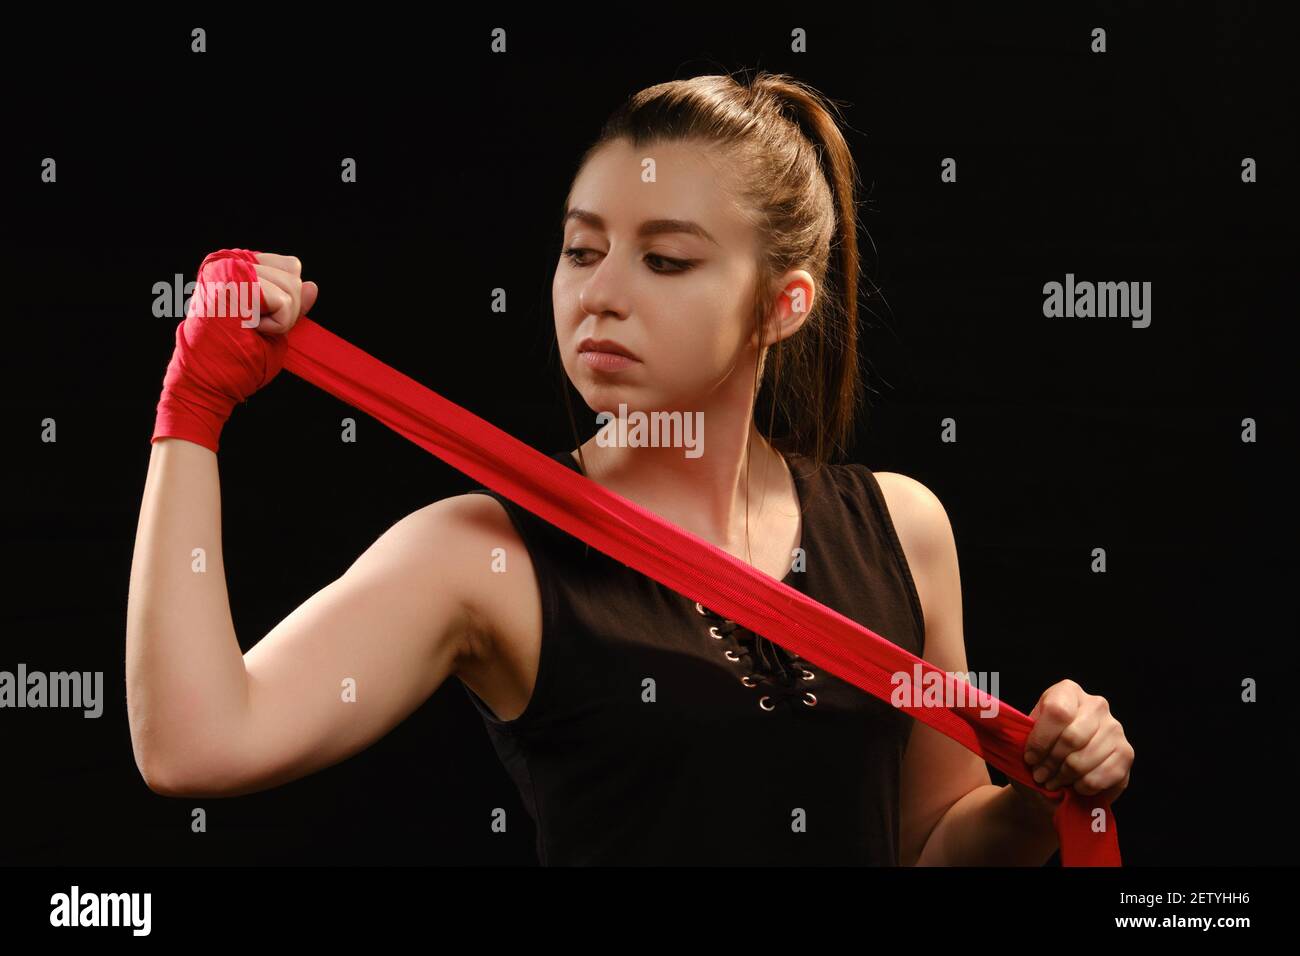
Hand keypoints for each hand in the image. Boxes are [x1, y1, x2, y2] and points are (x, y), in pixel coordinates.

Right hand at [151, 249, 319, 451]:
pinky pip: (284, 302)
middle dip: (286, 311)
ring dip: (279, 320)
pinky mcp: (234, 282)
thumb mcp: (271, 324)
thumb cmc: (234, 358)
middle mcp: (227, 260)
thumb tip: (313, 286)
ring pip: (292, 287)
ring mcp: (228, 267)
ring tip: (247, 329)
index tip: (257, 319)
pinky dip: (276, 325)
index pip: (289, 266)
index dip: (286, 299)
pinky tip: (247, 330)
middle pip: (294, 275)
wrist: (205, 380)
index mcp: (234, 265)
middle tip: (252, 328)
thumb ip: (291, 303)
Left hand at [1014, 679, 1132, 811]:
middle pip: (1072, 737)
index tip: (1029, 759)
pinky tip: (1075, 786)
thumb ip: (1015, 734)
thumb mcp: (1022, 740)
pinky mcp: (1127, 753)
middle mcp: (1096, 704)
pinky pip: (1103, 775)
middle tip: (1040, 776)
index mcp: (1067, 692)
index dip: (1040, 740)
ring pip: (1085, 759)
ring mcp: (1115, 728)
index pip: (1057, 711)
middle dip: (1050, 763)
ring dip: (1064, 778)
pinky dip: (1084, 786)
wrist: (1059, 779)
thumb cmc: (1038, 755)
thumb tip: (1001, 726)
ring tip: (1053, 783)